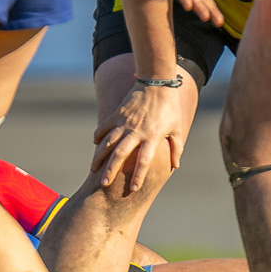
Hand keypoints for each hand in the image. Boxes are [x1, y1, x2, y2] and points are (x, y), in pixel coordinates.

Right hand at [91, 78, 185, 194]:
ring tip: (93, 168)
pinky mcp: (117, 114)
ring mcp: (124, 122)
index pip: (144, 161)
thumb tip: (176, 166)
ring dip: (99, 156)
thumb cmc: (170, 107)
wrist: (157, 82)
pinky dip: (99, 136)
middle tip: (103, 184)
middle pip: (120, 154)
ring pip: (108, 142)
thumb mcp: (178, 128)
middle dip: (111, 170)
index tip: (134, 189)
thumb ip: (176, 148)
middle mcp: (136, 132)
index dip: (139, 175)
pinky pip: (105, 127)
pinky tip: (96, 144)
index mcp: (152, 137)